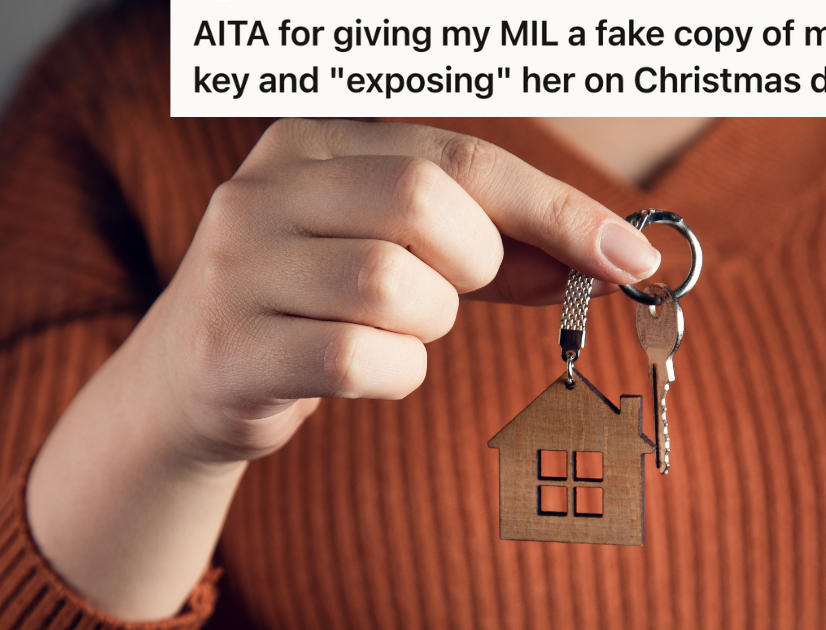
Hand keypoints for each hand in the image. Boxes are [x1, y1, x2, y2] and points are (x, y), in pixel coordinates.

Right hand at [139, 119, 660, 462]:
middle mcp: (267, 186)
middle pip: (424, 203)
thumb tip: (609, 261)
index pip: (463, 157)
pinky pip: (358, 359)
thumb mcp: (409, 252)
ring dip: (428, 324)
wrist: (194, 375)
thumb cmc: (326, 300)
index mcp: (318, 138)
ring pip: (392, 285)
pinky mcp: (231, 349)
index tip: (630, 259)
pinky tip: (370, 369)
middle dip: (473, 262)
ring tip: (397, 327)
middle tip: (454, 288)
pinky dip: (395, 374)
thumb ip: (502, 249)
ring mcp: (240, 267)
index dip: (557, 210)